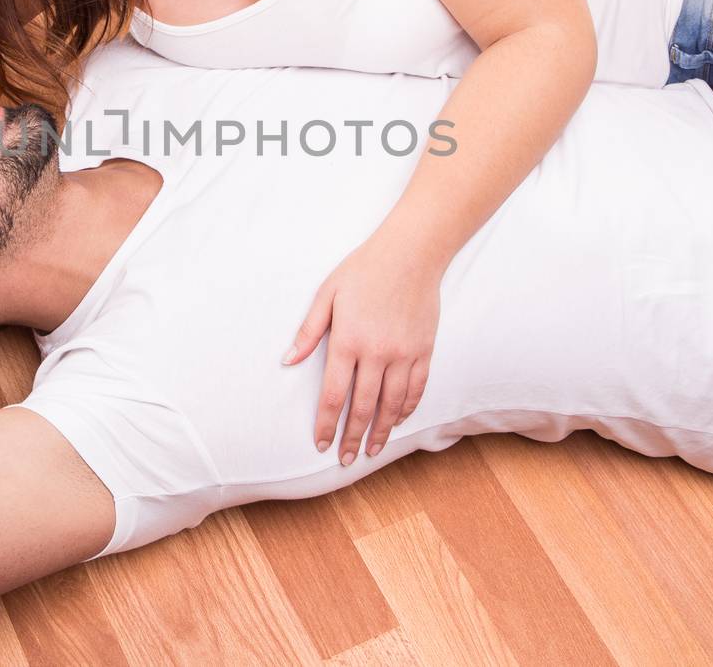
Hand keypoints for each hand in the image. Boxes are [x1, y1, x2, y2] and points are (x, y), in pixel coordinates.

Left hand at [282, 236, 442, 464]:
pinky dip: (406, 409)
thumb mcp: (327, 294)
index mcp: (348, 341)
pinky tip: (398, 421)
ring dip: (381, 431)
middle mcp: (377, 353)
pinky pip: (416, 388)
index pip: (333, 395)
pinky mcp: (425, 350)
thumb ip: (308, 331)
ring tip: (372, 451)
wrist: (411, 253)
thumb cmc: (363, 270)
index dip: (326, 423)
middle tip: (345, 459)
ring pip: (392, 404)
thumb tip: (287, 361)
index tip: (320, 444)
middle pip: (363, 407)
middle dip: (352, 437)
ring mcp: (404, 354)